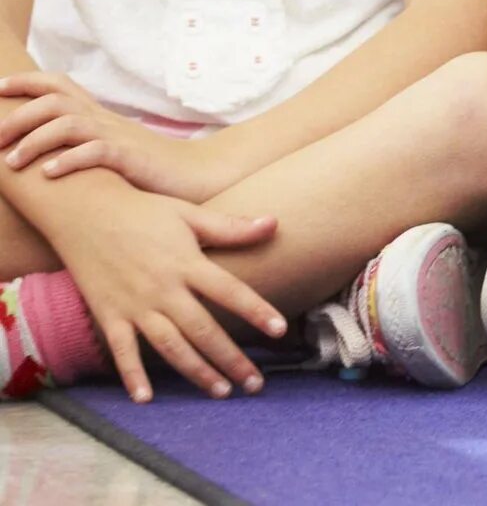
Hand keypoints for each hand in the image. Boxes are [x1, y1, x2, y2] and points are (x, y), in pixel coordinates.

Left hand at [0, 75, 227, 201]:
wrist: (196, 176)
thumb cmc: (149, 168)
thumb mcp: (111, 146)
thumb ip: (82, 140)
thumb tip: (42, 147)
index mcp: (99, 115)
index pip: (58, 85)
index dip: (25, 81)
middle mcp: (105, 120)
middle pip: (55, 101)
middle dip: (17, 117)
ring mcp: (119, 138)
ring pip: (68, 124)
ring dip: (34, 141)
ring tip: (11, 163)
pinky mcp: (132, 159)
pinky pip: (96, 152)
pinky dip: (68, 160)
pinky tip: (49, 174)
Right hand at [53, 187, 286, 402]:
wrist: (84, 212)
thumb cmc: (143, 211)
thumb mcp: (189, 214)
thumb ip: (231, 226)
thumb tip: (274, 224)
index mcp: (187, 263)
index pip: (230, 292)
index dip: (256, 311)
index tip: (280, 332)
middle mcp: (163, 289)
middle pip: (203, 330)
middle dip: (231, 359)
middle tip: (255, 385)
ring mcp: (134, 305)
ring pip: (170, 346)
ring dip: (196, 372)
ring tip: (221, 393)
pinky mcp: (108, 315)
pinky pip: (121, 350)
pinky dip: (132, 375)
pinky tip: (146, 399)